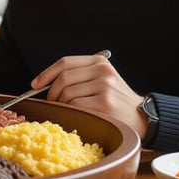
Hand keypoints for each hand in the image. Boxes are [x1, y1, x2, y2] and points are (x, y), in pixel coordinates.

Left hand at [34, 53, 149, 139]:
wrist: (142, 117)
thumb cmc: (117, 100)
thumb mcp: (102, 79)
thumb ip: (79, 75)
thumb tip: (45, 83)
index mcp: (100, 62)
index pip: (65, 63)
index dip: (46, 73)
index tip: (36, 84)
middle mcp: (102, 72)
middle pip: (63, 79)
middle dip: (51, 93)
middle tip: (52, 102)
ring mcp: (104, 88)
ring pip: (67, 94)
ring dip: (62, 105)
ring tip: (69, 110)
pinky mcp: (104, 104)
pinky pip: (75, 107)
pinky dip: (71, 112)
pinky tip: (78, 115)